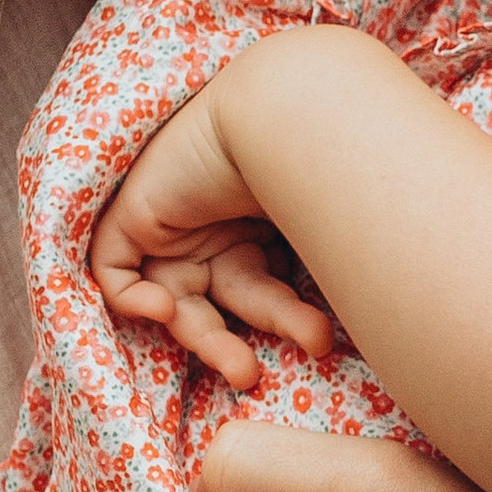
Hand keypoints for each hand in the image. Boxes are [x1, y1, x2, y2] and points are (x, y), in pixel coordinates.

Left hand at [89, 89, 334, 388]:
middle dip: (238, 346)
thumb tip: (376, 336)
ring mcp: (174, 224)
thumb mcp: (330, 235)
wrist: (284, 115)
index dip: (281, 322)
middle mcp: (214, 229)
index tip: (317, 344)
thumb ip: (337, 274)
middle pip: (220, 305)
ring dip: (208, 341)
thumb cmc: (322, 167)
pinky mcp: (133, 215)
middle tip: (259, 375)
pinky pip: (115, 275)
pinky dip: (133, 301)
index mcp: (257, 228)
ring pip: (177, 303)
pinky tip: (165, 310)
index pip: (257, 292)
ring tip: (244, 370)